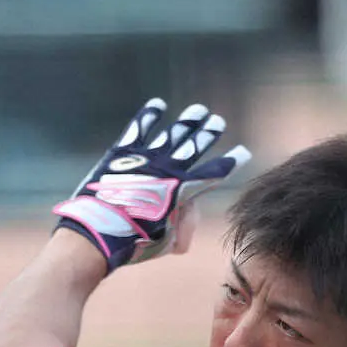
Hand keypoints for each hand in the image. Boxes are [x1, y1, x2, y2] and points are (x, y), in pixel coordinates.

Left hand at [54, 98, 250, 270]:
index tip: (243, 151)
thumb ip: (182, 225)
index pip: (213, 174)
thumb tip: (185, 214)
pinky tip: (158, 104)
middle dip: (208, 134)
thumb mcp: (169, 241)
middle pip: (195, 147)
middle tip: (218, 121)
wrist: (103, 231)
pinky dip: (149, 116)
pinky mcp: (124, 153)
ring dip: (187, 122)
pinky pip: (139, 129)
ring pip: (173, 134)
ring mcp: (148, 158)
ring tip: (199, 110)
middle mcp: (170, 170)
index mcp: (184, 192)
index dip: (230, 162)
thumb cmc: (138, 242)